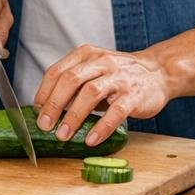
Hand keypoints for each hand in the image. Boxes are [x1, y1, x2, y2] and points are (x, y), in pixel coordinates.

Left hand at [32, 46, 170, 147]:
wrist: (158, 72)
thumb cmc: (119, 75)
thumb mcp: (94, 70)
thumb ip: (74, 84)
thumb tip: (46, 109)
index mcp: (87, 55)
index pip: (57, 71)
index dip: (44, 92)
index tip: (36, 112)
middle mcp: (101, 62)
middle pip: (71, 80)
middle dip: (54, 104)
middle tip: (44, 126)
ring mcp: (119, 78)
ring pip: (91, 93)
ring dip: (74, 116)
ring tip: (63, 135)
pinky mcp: (134, 95)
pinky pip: (115, 112)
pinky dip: (101, 127)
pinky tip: (90, 140)